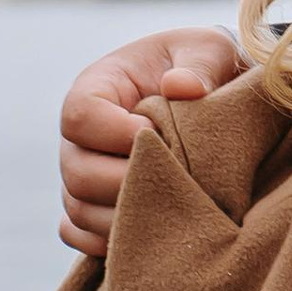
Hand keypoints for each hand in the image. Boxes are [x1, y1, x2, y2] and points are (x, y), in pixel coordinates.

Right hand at [59, 26, 246, 255]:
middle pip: (77, 171)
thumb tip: (180, 87)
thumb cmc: (208, 68)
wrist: (214, 98)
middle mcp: (79, 135)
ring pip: (79, 209)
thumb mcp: (211, 50)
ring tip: (173, 208)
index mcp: (97, 87)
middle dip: (126, 182)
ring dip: (125, 217)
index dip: (115, 132)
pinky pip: (77, 233)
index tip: (158, 134)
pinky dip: (104, 240)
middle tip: (174, 181)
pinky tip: (148, 232)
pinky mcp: (91, 204)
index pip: (80, 115)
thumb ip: (200, 63)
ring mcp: (82, 171)